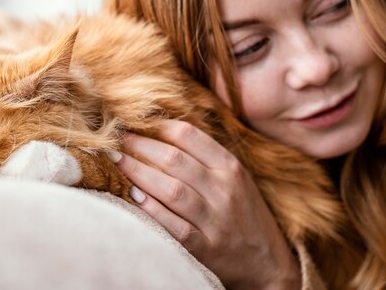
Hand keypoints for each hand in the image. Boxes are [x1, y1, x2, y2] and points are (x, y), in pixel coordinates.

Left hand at [115, 120, 300, 289]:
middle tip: (117, 139)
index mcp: (230, 167)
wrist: (269, 262)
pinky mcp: (205, 248)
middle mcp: (224, 190)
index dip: (157, 126)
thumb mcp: (235, 179)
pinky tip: (133, 195)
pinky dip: (151, 209)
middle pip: (174, 159)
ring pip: (170, 189)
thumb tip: (161, 131)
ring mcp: (215, 220)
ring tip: (118, 161)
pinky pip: (173, 225)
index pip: (189, 136)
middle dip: (140, 146)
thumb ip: (205, 157)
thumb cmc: (244, 213)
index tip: (136, 122)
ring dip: (138, 172)